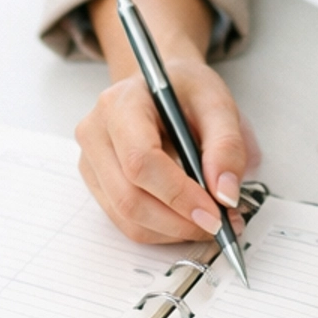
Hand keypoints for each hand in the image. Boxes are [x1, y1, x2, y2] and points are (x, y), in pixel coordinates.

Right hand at [77, 49, 256, 246]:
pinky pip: (125, 222)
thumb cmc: (185, 91)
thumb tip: (226, 195)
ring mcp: (90, 160)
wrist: (161, 86)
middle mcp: (95, 132)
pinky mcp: (96, 182)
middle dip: (178, 221)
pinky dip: (161, 230)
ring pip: (126, 217)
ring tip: (207, 222)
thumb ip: (227, 146)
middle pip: (129, 197)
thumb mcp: (217, 103)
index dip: (178, 194)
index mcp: (121, 103)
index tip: (215, 213)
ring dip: (172, 231)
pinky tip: (186, 218)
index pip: (140, 160)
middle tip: (219, 225)